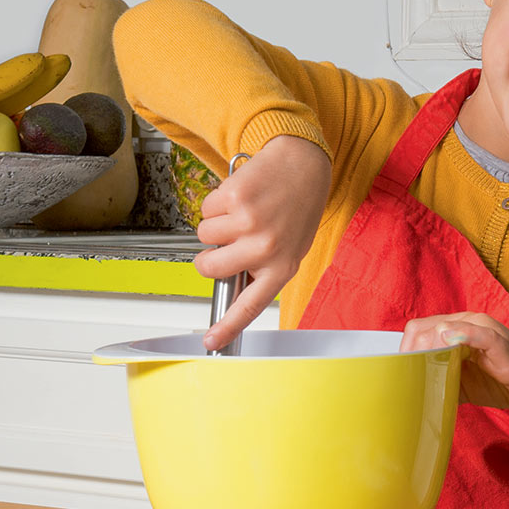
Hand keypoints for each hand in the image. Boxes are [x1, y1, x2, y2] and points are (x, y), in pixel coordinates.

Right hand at [194, 135, 331, 351]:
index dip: (227, 327)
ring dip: (215, 224)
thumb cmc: (297, 206)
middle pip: (210, 268)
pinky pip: (205, 209)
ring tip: (242, 213)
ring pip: (204, 235)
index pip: (250, 306)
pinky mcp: (236, 198)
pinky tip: (240, 195)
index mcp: (282, 267)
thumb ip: (264, 268)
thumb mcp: (291, 246)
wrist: (304, 164)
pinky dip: (216, 202)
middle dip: (208, 257)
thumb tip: (231, 283)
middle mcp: (267, 248)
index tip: (211, 343)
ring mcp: (250, 223)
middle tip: (224, 243)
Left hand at [400, 313, 508, 414]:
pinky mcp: (500, 343)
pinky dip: (460, 336)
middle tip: (402, 381)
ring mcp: (484, 330)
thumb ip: (440, 379)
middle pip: (422, 329)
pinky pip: (477, 334)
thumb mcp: (465, 383)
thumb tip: (410, 393)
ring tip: (415, 375)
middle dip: (406, 354)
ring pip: (443, 328)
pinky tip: (447, 343)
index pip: (417, 331)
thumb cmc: (508, 381)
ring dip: (424, 350)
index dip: (402, 352)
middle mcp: (468, 323)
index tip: (395, 376)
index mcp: (457, 330)